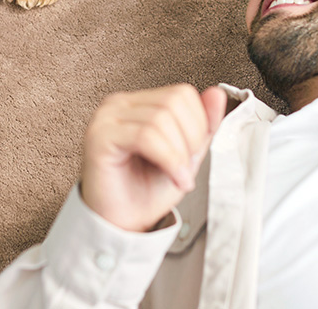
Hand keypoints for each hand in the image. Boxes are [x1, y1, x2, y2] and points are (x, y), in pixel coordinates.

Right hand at [80, 84, 227, 232]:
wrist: (120, 224)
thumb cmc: (145, 192)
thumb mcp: (186, 155)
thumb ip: (202, 125)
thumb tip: (217, 94)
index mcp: (138, 104)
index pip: (182, 93)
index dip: (199, 124)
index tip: (193, 154)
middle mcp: (120, 104)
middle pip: (173, 101)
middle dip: (190, 139)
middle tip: (185, 168)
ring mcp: (107, 117)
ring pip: (161, 119)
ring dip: (179, 155)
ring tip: (178, 176)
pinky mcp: (100, 136)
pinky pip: (145, 136)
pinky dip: (168, 159)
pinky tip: (172, 176)